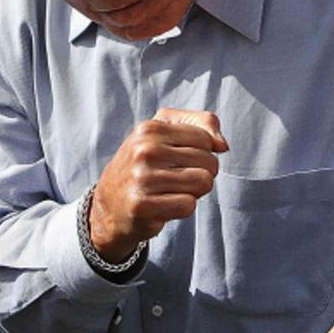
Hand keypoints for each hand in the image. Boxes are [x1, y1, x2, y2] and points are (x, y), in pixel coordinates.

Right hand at [90, 108, 227, 260]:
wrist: (111, 203)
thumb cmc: (146, 165)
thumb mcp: (167, 133)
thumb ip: (202, 124)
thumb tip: (222, 145)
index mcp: (150, 128)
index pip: (205, 139)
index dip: (202, 153)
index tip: (180, 161)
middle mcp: (144, 151)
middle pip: (209, 162)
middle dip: (201, 174)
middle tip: (177, 180)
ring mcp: (141, 178)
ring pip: (203, 183)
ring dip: (194, 192)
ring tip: (172, 191)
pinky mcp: (142, 206)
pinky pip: (188, 205)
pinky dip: (183, 208)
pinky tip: (165, 205)